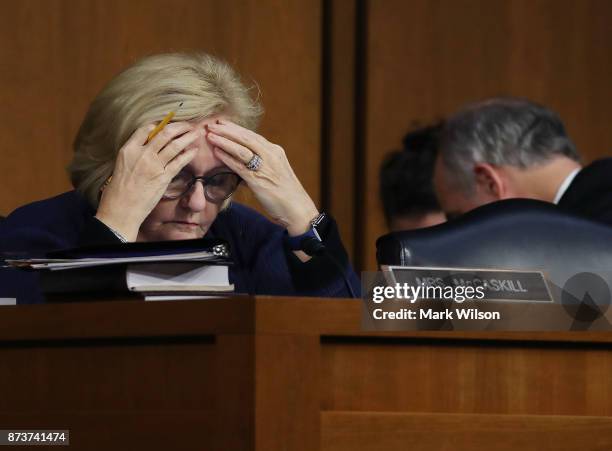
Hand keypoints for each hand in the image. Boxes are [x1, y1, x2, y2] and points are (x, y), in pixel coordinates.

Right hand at [96, 122, 200, 240]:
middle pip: (164, 133)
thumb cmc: (119, 190)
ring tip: (195, 133)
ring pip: (175, 145)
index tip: (169, 123)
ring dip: (187, 137)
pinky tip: (194, 150)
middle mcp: (142, 154)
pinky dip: (188, 154)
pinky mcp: (163, 177)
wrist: (121, 209)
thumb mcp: (122, 165)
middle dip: (179, 126)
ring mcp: (154, 165)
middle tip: (188, 125)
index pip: (146, 129)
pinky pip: (179, 162)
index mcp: (128, 149)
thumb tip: (149, 146)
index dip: (160, 124)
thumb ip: (135, 154)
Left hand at [206, 119, 318, 235]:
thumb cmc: (284, 194)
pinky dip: (227, 157)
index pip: (252, 136)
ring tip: (210, 135)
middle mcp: (271, 155)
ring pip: (241, 149)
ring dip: (224, 140)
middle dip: (227, 130)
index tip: (223, 123)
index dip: (236, 129)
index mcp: (275, 151)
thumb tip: (240, 169)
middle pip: (245, 138)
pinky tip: (216, 152)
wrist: (297, 209)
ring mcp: (265, 166)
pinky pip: (240, 165)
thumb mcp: (273, 174)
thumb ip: (257, 168)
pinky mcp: (259, 180)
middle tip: (212, 124)